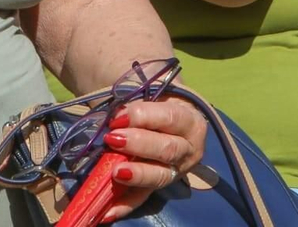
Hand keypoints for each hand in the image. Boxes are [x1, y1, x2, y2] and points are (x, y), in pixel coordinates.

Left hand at [99, 96, 206, 220]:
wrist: (147, 107)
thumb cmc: (147, 94)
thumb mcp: (146, 85)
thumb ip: (134, 93)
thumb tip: (115, 111)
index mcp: (190, 119)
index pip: (171, 117)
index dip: (145, 116)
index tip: (118, 116)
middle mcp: (188, 148)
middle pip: (168, 149)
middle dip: (140, 145)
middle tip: (113, 139)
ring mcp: (174, 170)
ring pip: (161, 176)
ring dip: (138, 174)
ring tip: (116, 172)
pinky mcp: (155, 186)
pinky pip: (142, 197)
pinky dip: (124, 205)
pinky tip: (107, 212)